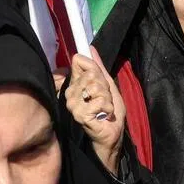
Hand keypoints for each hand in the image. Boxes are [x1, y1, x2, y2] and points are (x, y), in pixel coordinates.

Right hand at [65, 47, 125, 175]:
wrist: (112, 136)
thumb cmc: (109, 113)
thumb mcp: (107, 86)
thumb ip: (99, 68)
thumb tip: (90, 47)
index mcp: (75, 84)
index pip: (80, 61)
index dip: (95, 69)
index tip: (100, 82)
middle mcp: (70, 93)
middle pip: (91, 73)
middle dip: (104, 86)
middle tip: (104, 100)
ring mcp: (72, 104)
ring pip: (95, 85)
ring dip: (107, 97)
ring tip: (104, 108)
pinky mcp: (79, 114)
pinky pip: (99, 99)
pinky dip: (108, 107)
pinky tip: (105, 116)